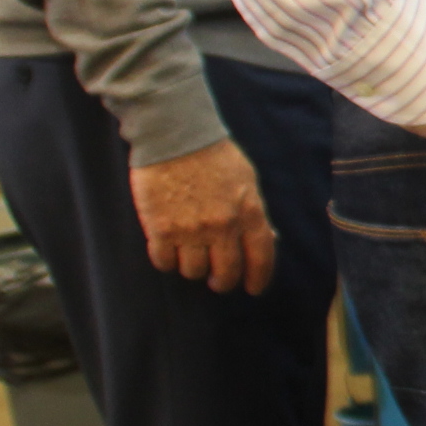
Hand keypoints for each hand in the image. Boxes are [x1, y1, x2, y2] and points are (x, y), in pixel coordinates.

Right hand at [131, 137, 277, 293]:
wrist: (174, 135)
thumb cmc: (213, 154)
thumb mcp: (246, 180)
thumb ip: (254, 212)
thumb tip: (265, 239)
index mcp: (249, 212)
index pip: (261, 257)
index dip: (258, 278)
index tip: (253, 289)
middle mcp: (222, 226)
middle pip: (225, 273)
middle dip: (223, 281)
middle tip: (217, 279)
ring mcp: (190, 230)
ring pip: (193, 271)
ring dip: (193, 268)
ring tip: (190, 255)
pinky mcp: (160, 229)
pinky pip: (164, 262)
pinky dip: (167, 261)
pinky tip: (169, 250)